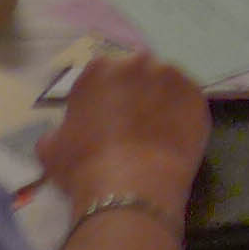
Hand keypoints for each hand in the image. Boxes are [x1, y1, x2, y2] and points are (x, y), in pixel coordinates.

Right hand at [40, 49, 209, 213]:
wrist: (131, 186)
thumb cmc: (84, 166)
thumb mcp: (52, 148)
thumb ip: (59, 131)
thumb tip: (62, 134)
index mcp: (100, 69)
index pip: (101, 75)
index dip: (102, 97)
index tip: (103, 117)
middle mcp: (137, 63)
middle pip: (136, 74)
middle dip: (134, 93)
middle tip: (132, 123)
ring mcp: (171, 77)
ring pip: (165, 85)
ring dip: (160, 101)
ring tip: (156, 132)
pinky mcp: (196, 96)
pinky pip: (187, 102)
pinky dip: (182, 115)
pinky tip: (174, 138)